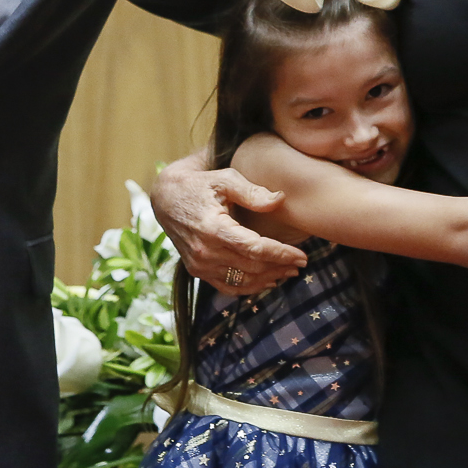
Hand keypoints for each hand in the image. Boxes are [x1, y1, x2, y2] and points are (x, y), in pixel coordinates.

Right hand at [151, 152, 306, 293]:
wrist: (166, 197)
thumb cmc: (200, 184)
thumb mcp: (225, 179)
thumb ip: (252, 192)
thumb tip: (280, 199)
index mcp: (213, 229)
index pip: (255, 249)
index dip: (281, 255)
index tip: (302, 256)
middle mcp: (204, 252)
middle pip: (251, 268)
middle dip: (280, 267)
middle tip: (301, 264)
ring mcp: (199, 265)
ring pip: (242, 281)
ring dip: (268, 279)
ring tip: (289, 272)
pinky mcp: (196, 270)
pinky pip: (227, 286)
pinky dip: (249, 287)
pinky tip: (267, 281)